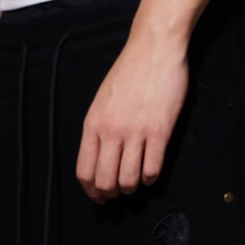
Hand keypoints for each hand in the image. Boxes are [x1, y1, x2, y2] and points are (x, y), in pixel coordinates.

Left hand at [76, 33, 188, 202]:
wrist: (154, 48)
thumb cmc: (130, 71)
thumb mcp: (102, 100)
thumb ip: (99, 128)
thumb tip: (100, 158)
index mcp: (93, 124)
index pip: (84, 171)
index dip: (91, 191)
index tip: (99, 196)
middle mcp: (111, 131)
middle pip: (105, 181)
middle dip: (112, 193)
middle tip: (119, 191)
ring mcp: (135, 132)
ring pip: (128, 180)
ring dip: (132, 187)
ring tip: (136, 181)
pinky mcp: (159, 132)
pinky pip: (152, 169)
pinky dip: (151, 178)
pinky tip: (151, 172)